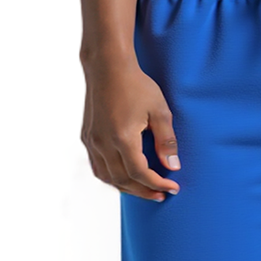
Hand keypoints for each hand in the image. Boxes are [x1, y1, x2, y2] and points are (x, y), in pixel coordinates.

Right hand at [81, 57, 180, 200]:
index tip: (173, 188)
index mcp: (122, 138)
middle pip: (123, 180)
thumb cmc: (136, 85)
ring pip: (107, 178)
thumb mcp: (160, 110)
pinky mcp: (87, 137)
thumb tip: (173, 167)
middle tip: (161, 195)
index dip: (158, 184)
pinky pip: (98, 167)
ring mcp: (92, 141)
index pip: (140, 174)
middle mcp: (103, 143)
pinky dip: (112, 177)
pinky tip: (125, 177)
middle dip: (144, 191)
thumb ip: (167, 141)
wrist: (107, 66)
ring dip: (127, 188)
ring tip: (145, 189)